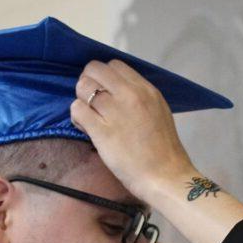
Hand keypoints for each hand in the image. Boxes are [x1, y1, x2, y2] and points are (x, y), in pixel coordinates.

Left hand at [70, 59, 193, 199]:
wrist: (166, 177)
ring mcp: (115, 112)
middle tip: (93, 102)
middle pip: (94, 70)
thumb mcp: (159, 112)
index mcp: (147, 90)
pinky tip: (86, 128)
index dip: (104, 76)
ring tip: (89, 117)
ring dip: (81, 100)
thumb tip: (114, 93)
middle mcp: (131, 95)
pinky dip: (77, 117)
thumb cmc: (164, 150)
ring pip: (82, 87)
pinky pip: (77, 109)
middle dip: (89, 83)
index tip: (105, 92)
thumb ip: (139, 99)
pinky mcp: (102, 131)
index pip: (114, 65)